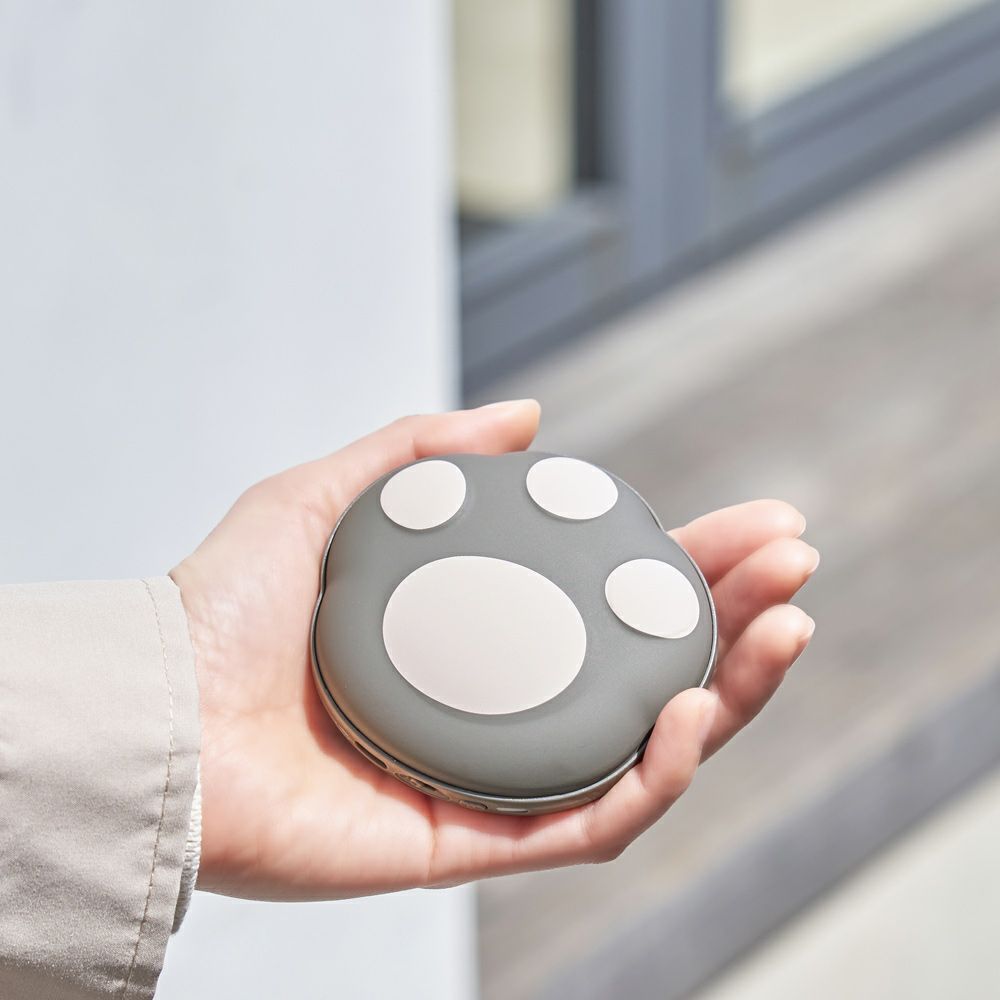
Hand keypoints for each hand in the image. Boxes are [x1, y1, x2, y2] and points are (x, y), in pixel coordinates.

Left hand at [170, 400, 816, 900]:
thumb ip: (421, 449)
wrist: (157, 716)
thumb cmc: (220, 611)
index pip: (608, 604)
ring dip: (729, 699)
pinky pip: (592, 825)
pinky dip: (656, 776)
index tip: (759, 524)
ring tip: (778, 631)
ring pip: (644, 754)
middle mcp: (497, 711)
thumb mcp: (326, 497)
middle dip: (734, 624)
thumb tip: (527, 417)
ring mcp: (493, 782)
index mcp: (477, 640)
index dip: (689, 567)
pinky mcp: (475, 846)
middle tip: (795, 571)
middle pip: (645, 675)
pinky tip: (690, 712)